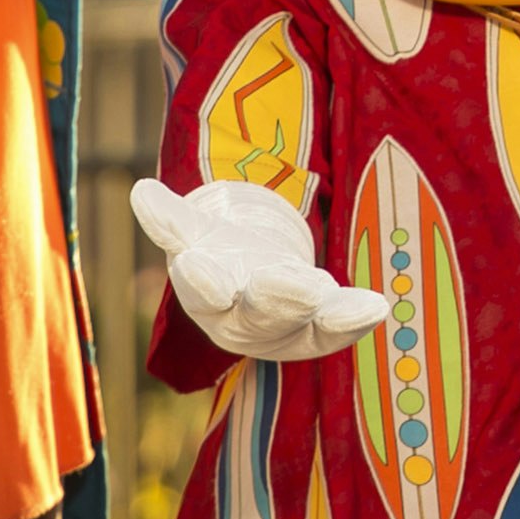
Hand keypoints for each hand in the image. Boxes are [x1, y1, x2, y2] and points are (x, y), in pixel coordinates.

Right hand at [130, 178, 385, 360]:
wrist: (249, 274)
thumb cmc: (219, 251)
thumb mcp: (194, 232)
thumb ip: (171, 219)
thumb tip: (140, 192)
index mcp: (208, 295)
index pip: (205, 292)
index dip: (204, 281)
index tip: (198, 266)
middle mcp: (245, 321)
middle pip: (262, 315)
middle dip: (283, 300)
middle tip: (307, 287)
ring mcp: (287, 325)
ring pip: (308, 326)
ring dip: (334, 317)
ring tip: (365, 305)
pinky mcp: (321, 322)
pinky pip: (338, 326)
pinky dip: (356, 319)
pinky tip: (379, 307)